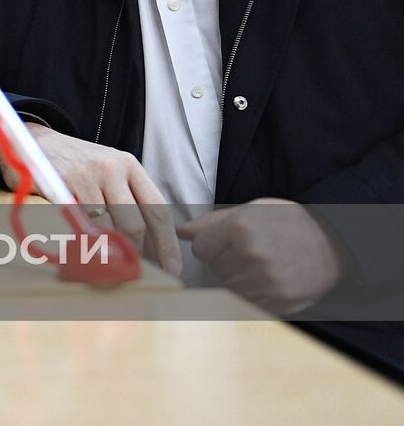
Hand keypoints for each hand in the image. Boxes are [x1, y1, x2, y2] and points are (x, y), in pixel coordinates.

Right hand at [0, 125, 179, 275]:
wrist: (34, 140)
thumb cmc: (76, 165)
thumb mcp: (108, 173)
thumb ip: (128, 202)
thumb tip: (148, 248)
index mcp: (130, 166)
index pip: (158, 210)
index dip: (166, 244)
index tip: (171, 268)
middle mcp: (111, 168)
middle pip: (134, 224)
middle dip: (134, 254)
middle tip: (132, 273)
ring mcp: (84, 175)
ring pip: (105, 227)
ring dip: (107, 253)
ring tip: (106, 268)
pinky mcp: (59, 183)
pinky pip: (76, 224)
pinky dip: (81, 242)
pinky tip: (80, 251)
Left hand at [177, 198, 342, 313]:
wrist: (334, 244)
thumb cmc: (287, 223)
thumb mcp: (250, 210)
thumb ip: (211, 222)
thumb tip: (179, 231)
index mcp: (239, 227)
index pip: (199, 247)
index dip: (211, 244)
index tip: (228, 241)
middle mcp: (250, 254)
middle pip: (213, 268)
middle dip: (225, 261)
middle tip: (251, 252)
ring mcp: (264, 281)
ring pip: (227, 287)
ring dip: (237, 279)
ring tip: (260, 266)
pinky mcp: (276, 302)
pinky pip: (245, 302)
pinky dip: (251, 295)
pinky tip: (267, 281)